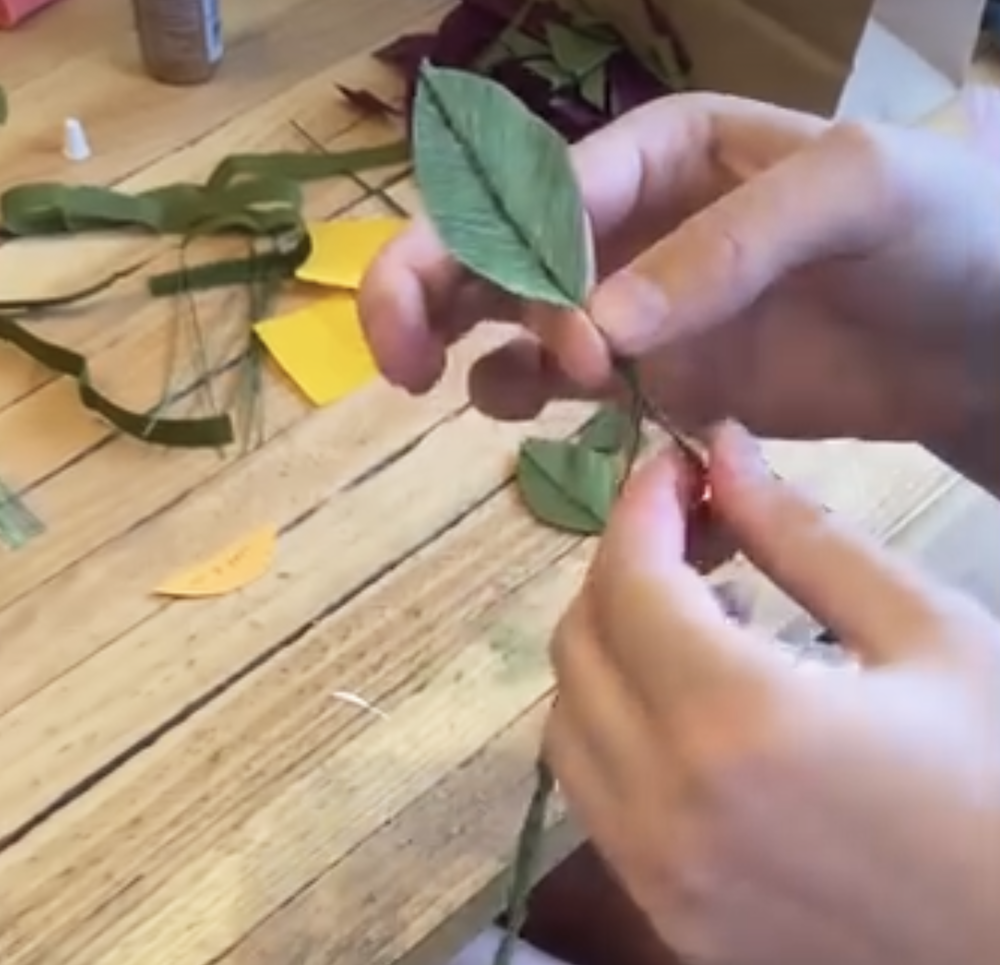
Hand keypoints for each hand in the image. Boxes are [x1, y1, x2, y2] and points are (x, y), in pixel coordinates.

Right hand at [359, 93, 999, 450]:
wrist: (977, 337)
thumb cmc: (937, 230)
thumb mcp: (852, 194)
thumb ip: (727, 246)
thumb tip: (602, 329)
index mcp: (661, 150)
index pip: (548, 194)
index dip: (531, 265)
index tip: (578, 348)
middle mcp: (622, 225)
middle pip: (485, 246)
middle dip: (424, 291)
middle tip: (398, 362)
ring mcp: (626, 307)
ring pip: (498, 317)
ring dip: (463, 349)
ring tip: (475, 392)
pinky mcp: (642, 378)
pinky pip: (550, 385)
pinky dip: (525, 403)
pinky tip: (545, 418)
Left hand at [544, 422, 999, 964]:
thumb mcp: (930, 634)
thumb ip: (805, 535)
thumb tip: (722, 450)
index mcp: (735, 718)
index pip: (630, 580)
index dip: (641, 507)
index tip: (675, 468)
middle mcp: (665, 801)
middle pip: (580, 644)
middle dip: (622, 568)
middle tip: (693, 535)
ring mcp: (654, 873)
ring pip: (568, 720)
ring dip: (609, 647)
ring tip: (695, 618)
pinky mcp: (665, 917)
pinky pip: (592, 795)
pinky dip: (612, 726)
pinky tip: (687, 709)